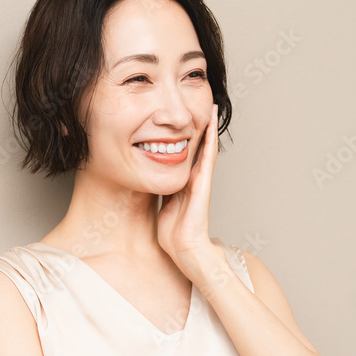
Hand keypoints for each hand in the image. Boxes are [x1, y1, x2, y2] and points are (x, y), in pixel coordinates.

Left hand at [157, 103, 218, 273]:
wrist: (185, 249)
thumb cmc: (173, 234)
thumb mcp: (162, 206)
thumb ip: (161, 193)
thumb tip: (147, 182)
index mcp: (183, 184)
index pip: (184, 155)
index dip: (182, 137)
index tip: (179, 121)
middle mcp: (194, 179)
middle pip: (196, 147)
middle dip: (196, 127)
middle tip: (198, 106)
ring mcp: (200, 181)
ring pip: (204, 148)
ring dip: (207, 128)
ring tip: (209, 107)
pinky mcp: (204, 184)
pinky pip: (207, 157)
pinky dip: (208, 140)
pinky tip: (208, 125)